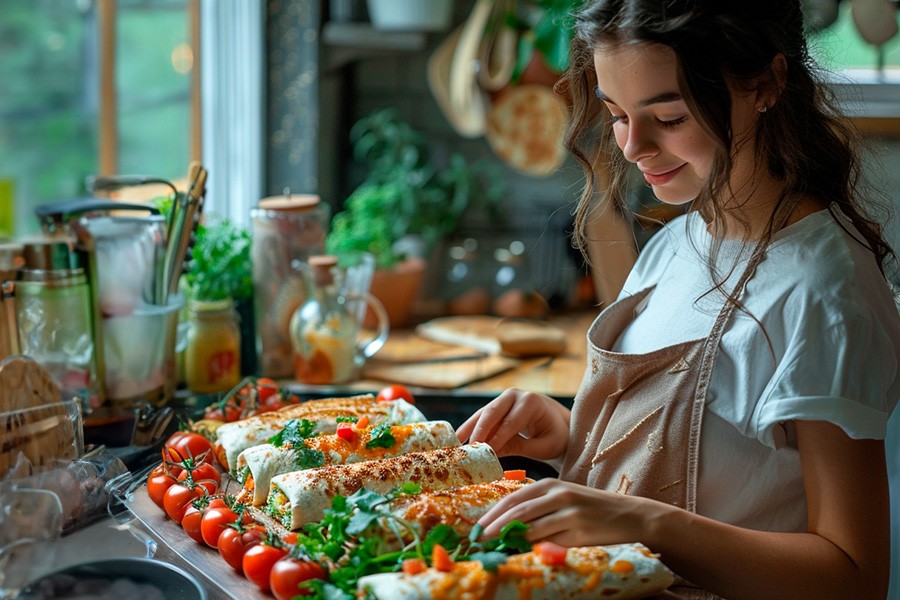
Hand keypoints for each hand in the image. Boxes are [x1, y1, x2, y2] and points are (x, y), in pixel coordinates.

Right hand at [456, 388, 569, 462]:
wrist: (559, 423)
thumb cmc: (556, 435)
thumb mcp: (545, 446)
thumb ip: (522, 448)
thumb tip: (494, 453)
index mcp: (531, 402)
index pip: (511, 422)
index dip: (497, 437)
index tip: (485, 452)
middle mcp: (515, 395)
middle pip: (492, 412)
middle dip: (479, 430)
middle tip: (468, 447)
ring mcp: (504, 399)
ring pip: (483, 413)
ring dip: (470, 428)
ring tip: (456, 443)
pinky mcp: (497, 406)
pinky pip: (482, 417)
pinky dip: (471, 428)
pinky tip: (459, 438)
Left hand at [476, 478, 660, 546]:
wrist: (631, 516)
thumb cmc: (592, 509)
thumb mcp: (564, 499)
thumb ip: (539, 508)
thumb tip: (507, 526)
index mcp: (550, 485)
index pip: (512, 499)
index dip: (491, 515)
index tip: (475, 530)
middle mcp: (557, 494)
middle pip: (517, 512)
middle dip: (493, 528)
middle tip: (476, 543)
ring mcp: (569, 512)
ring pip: (530, 527)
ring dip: (508, 539)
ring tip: (492, 550)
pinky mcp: (581, 530)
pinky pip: (551, 541)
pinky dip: (532, 548)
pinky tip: (521, 555)